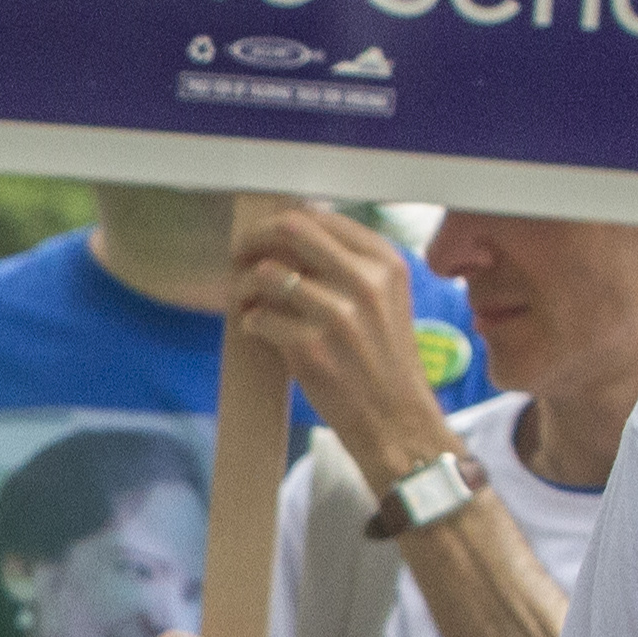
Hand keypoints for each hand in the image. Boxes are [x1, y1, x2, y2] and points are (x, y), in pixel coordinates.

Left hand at [233, 202, 446, 475]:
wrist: (396, 419)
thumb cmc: (384, 359)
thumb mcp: (385, 299)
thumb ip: (348, 264)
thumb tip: (290, 232)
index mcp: (385, 262)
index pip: (320, 217)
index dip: (282, 223)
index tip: (266, 238)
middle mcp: (365, 281)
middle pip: (290, 229)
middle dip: (256, 238)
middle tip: (241, 254)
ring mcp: (337, 314)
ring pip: (266, 274)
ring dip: (246, 287)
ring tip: (250, 302)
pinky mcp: (310, 348)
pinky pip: (259, 318)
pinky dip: (252, 323)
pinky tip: (262, 332)